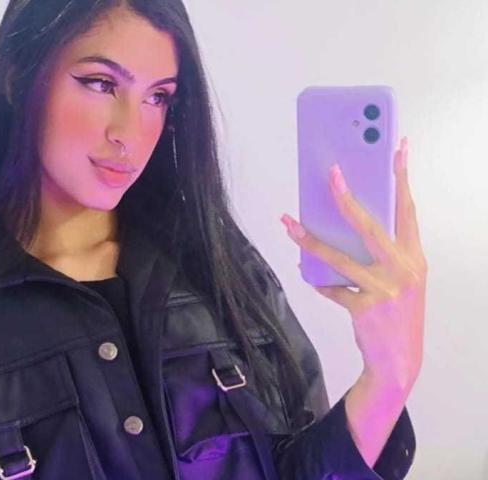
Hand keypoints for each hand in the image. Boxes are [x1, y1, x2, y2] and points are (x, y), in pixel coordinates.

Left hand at [280, 137, 426, 394]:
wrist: (399, 361)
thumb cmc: (398, 312)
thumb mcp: (400, 279)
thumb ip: (382, 253)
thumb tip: (344, 223)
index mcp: (414, 257)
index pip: (408, 209)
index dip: (402, 177)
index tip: (398, 147)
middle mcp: (403, 270)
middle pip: (369, 226)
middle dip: (346, 198)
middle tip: (331, 174)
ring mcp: (384, 290)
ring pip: (338, 257)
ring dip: (309, 240)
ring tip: (288, 224)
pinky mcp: (363, 308)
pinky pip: (330, 287)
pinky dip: (317, 280)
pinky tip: (308, 274)